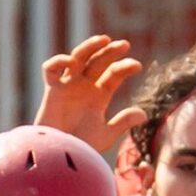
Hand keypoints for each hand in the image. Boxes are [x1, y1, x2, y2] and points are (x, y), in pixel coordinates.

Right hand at [34, 35, 145, 154]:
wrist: (59, 156)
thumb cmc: (81, 147)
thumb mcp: (106, 134)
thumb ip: (123, 122)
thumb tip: (144, 114)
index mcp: (98, 96)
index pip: (114, 74)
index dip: (126, 67)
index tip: (138, 66)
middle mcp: (84, 87)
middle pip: (98, 61)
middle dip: (111, 51)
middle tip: (124, 45)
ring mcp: (68, 86)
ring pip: (78, 58)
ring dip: (90, 47)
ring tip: (104, 40)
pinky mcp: (52, 90)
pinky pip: (51, 69)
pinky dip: (58, 61)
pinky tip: (70, 62)